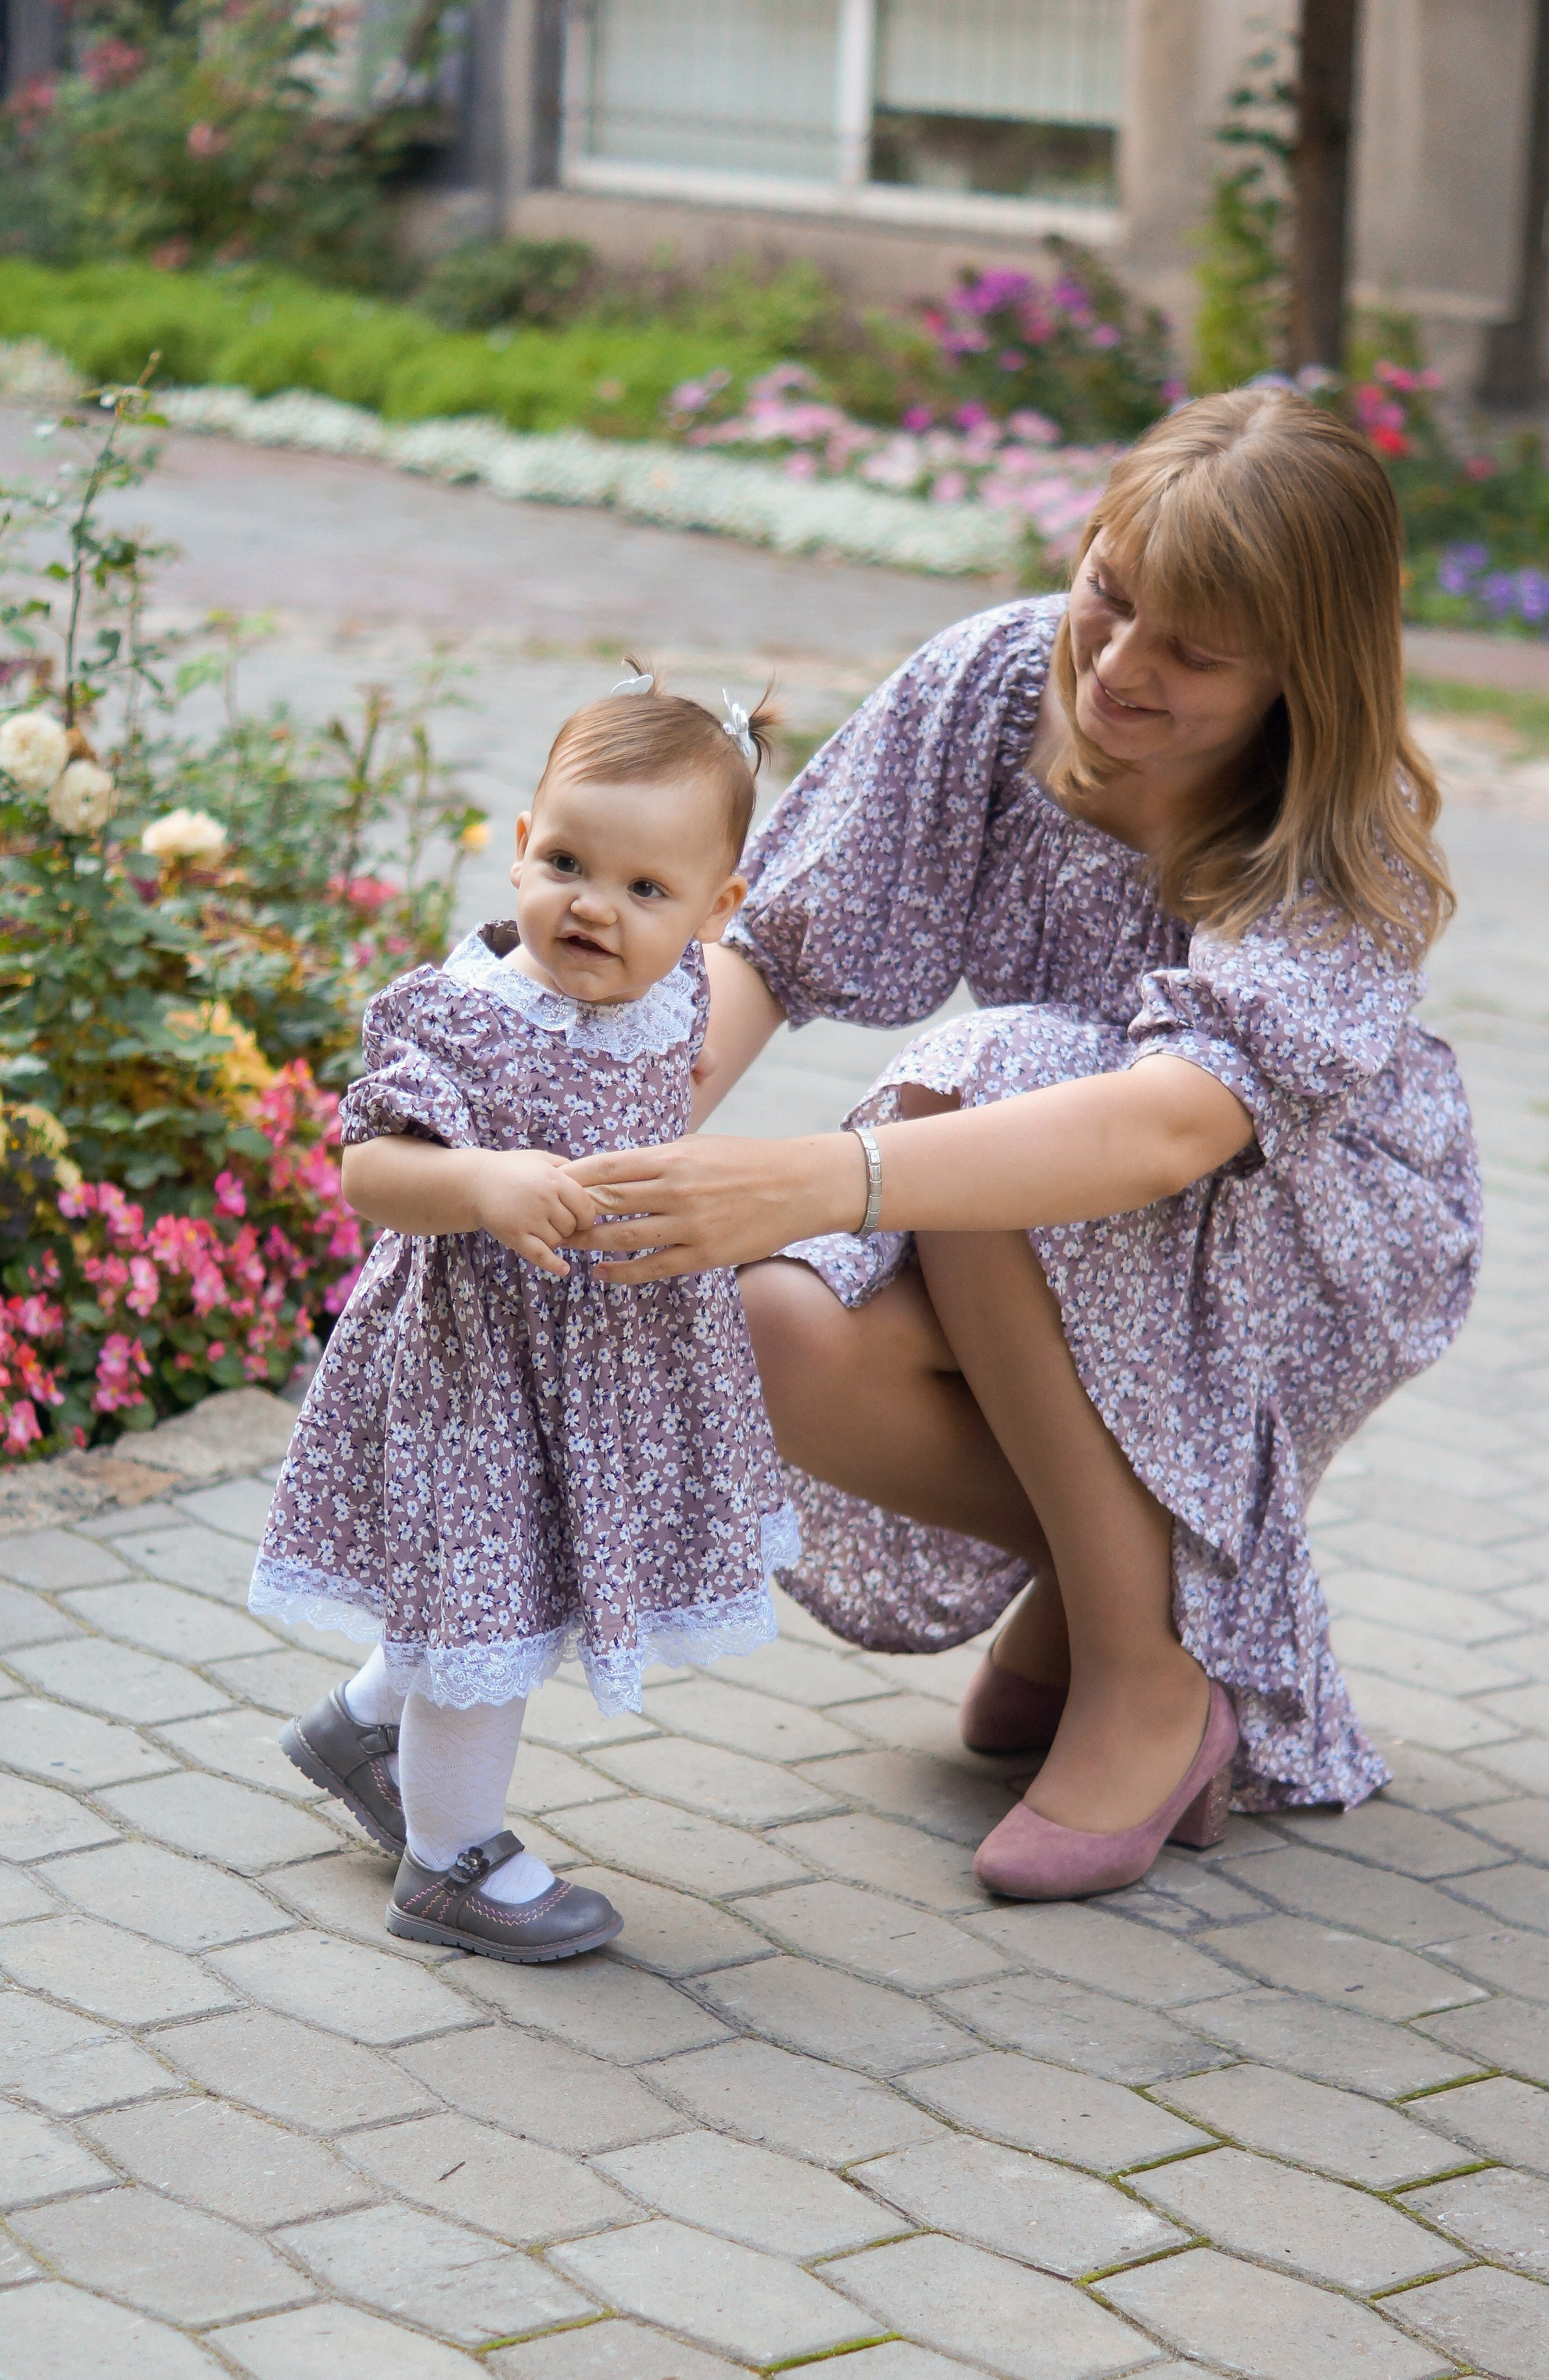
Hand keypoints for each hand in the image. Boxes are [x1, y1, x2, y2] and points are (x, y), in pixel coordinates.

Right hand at [469, 1149, 598, 1276]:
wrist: (475, 1182)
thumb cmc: (512, 1169)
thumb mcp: (541, 1159)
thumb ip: (567, 1167)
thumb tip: (592, 1180)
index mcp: (554, 1179)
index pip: (585, 1206)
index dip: (587, 1216)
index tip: (582, 1218)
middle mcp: (543, 1199)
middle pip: (572, 1226)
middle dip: (568, 1227)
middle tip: (554, 1221)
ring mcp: (528, 1219)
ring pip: (558, 1241)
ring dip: (554, 1239)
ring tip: (541, 1228)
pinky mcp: (514, 1236)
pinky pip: (540, 1255)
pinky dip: (554, 1265)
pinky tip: (564, 1269)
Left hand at [563, 1132, 866, 1282]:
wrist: (799, 1186)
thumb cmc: (748, 1161)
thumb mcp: (700, 1146)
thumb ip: (660, 1159)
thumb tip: (621, 1169)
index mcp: (673, 1157)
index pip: (608, 1166)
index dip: (574, 1177)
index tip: (551, 1183)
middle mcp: (675, 1190)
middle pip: (608, 1202)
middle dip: (574, 1212)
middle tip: (549, 1219)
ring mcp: (689, 1225)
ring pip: (623, 1236)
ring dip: (590, 1242)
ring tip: (567, 1246)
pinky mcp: (704, 1254)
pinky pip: (652, 1267)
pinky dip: (621, 1271)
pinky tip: (601, 1273)